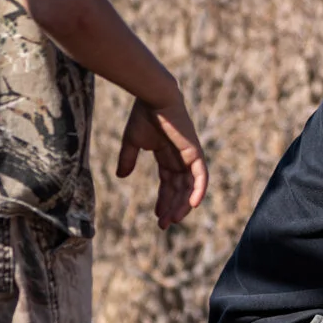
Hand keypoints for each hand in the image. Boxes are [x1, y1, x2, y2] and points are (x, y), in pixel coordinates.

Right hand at [116, 93, 207, 228]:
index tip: (157, 217)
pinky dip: (198, 190)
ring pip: (190, 187)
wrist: (153, 97)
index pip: (168, 184)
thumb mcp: (132, 142)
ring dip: (183, 204)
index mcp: (167, 156)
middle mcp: (181, 158)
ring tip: (173, 220)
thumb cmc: (143, 115)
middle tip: (164, 225)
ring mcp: (189, 156)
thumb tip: (121, 176)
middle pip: (179, 189)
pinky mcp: (195, 152)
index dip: (163, 201)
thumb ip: (128, 159)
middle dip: (172, 207)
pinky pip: (201, 176)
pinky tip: (191, 206)